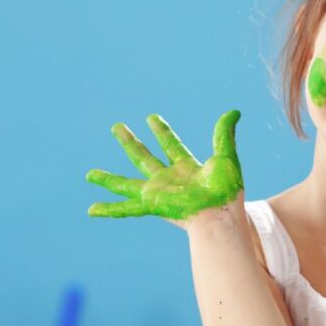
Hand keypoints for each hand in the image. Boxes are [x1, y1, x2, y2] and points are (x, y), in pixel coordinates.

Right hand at [86, 110, 243, 221]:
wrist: (221, 214)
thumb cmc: (227, 191)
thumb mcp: (226, 157)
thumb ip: (224, 134)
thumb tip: (235, 111)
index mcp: (186, 167)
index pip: (170, 144)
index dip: (161, 130)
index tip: (151, 117)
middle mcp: (168, 179)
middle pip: (143, 156)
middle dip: (130, 142)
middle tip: (116, 127)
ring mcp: (157, 192)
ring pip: (126, 183)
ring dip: (108, 179)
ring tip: (90, 174)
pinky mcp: (151, 205)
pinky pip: (125, 208)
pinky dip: (108, 209)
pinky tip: (92, 210)